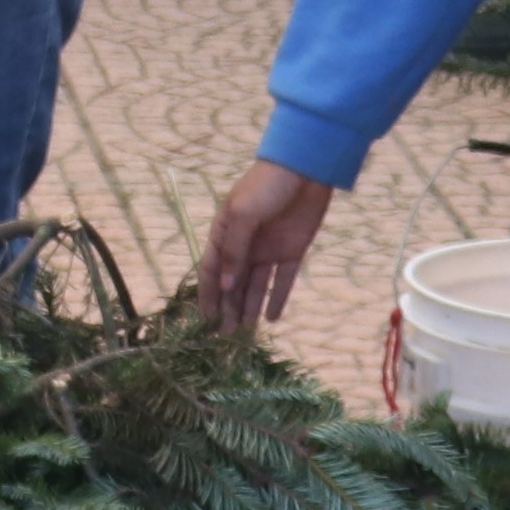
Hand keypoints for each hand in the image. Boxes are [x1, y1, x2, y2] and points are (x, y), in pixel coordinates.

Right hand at [199, 159, 338, 330]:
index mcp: (225, 234)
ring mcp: (268, 250)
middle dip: (228, 311)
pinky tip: (272, 319)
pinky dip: (277, 299)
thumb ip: (234, 250)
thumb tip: (226, 286)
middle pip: (234, 285)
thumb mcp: (244, 214)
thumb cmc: (266, 185)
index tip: (204, 323)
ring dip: (249, 310)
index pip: (212, 271)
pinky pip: (283, 281)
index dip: (207, 296)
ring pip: (256, 287)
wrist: (305, 169)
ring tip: (246, 336)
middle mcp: (245, 246)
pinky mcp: (292, 252)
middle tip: (226, 340)